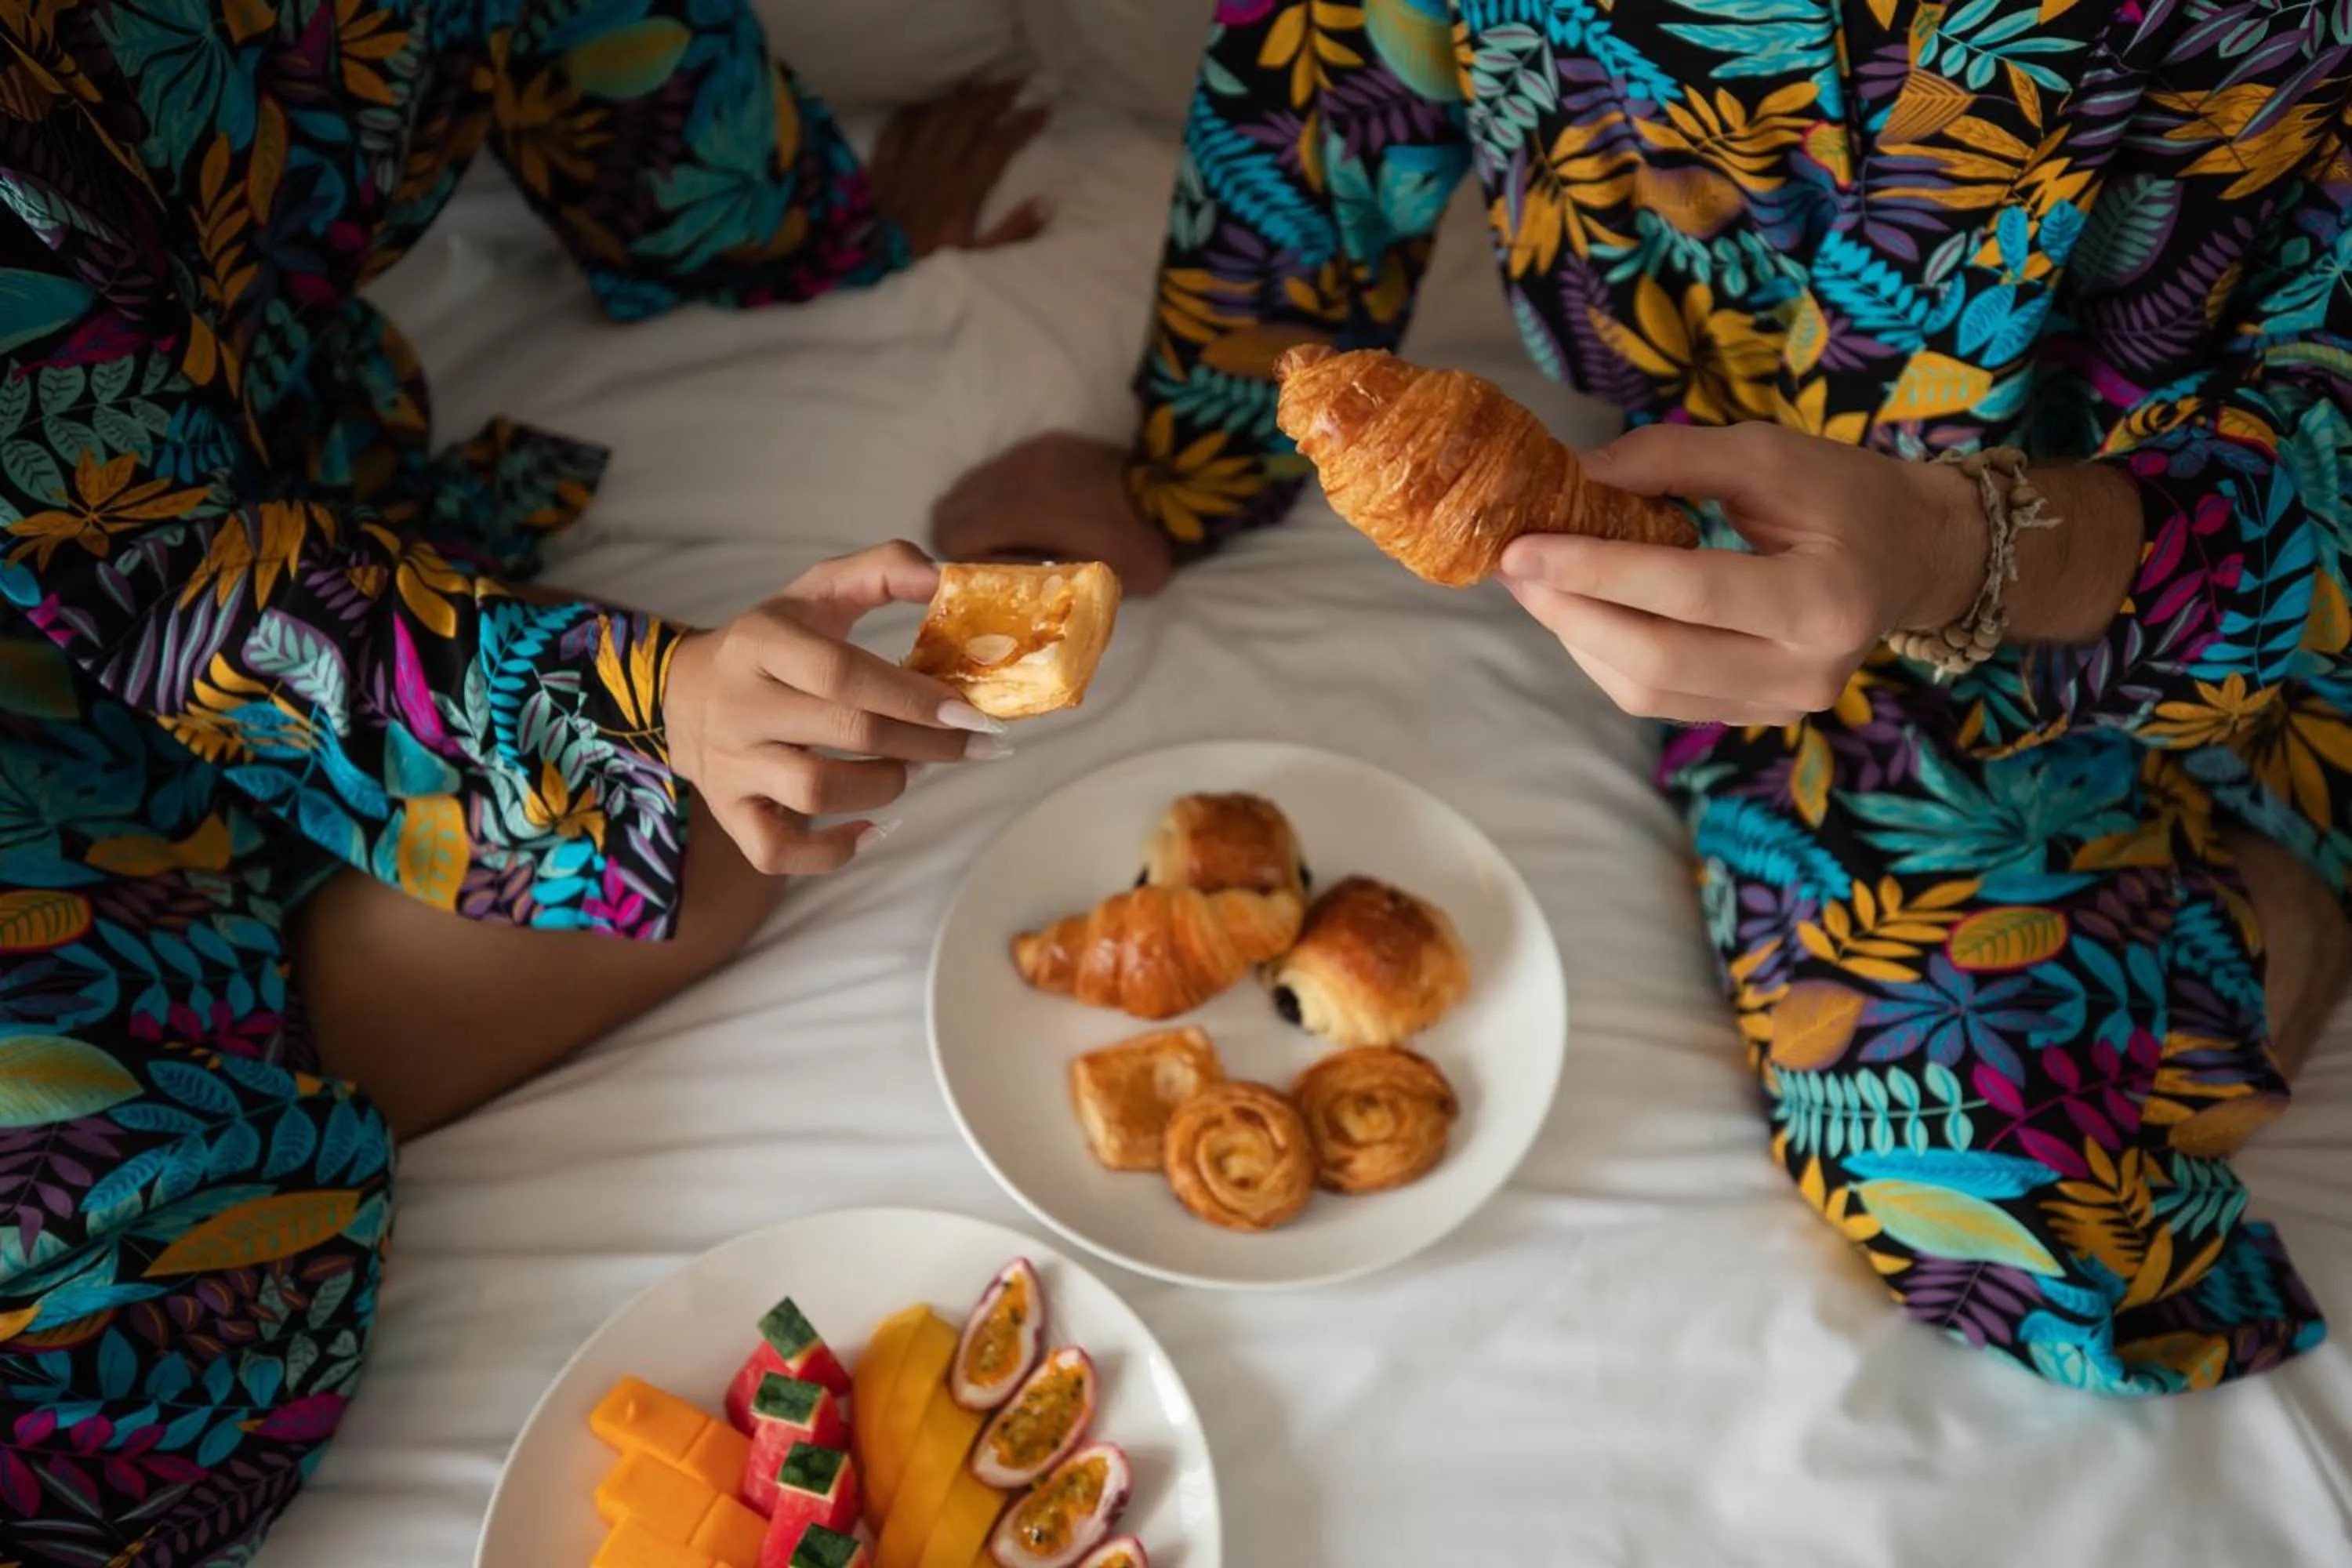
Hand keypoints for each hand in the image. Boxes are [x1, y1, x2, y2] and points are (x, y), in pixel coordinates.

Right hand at [662, 541, 1004, 874]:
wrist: (680, 691)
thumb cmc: (772, 640)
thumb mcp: (817, 591)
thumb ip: (882, 570)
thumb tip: (944, 577)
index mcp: (764, 642)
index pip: (841, 672)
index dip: (912, 695)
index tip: (968, 710)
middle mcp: (741, 704)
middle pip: (846, 732)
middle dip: (925, 744)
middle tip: (972, 744)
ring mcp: (732, 763)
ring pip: (818, 792)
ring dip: (885, 786)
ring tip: (911, 770)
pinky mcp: (729, 811)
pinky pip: (776, 852)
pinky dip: (831, 852)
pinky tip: (871, 829)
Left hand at [870, 81, 1050, 256]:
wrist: (869, 277)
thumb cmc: (926, 273)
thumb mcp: (977, 262)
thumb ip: (1013, 233)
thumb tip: (1047, 202)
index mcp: (961, 190)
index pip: (997, 144)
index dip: (1022, 123)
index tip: (1043, 108)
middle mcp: (933, 168)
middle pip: (966, 119)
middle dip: (993, 97)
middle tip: (1015, 82)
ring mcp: (903, 165)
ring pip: (934, 117)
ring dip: (959, 97)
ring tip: (979, 87)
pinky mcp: (879, 170)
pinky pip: (895, 130)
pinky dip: (912, 113)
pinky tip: (924, 106)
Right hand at [932, 433, 1174, 597]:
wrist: (1182, 487)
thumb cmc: (1142, 543)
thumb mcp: (1096, 583)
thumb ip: (1045, 589)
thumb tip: (1016, 597)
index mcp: (1022, 508)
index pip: (954, 534)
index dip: (965, 564)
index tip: (995, 582)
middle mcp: (1016, 473)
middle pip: (952, 508)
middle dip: (965, 541)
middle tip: (992, 566)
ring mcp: (1030, 453)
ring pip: (975, 487)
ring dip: (984, 518)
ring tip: (1015, 543)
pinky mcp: (1048, 445)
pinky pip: (1005, 472)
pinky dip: (1007, 497)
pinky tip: (1038, 517)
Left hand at [1495, 423, 1986, 725]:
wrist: (1913, 557)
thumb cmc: (1845, 494)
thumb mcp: (1768, 453)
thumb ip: (1671, 459)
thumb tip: (1574, 473)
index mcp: (1825, 599)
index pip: (1691, 591)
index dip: (1598, 569)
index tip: (1522, 546)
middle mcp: (1807, 670)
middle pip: (1660, 660)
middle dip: (1571, 613)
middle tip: (1513, 567)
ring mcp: (1783, 705)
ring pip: (1650, 691)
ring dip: (1579, 638)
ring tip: (1536, 586)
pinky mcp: (1757, 717)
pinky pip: (1662, 700)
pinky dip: (1608, 657)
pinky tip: (1582, 613)